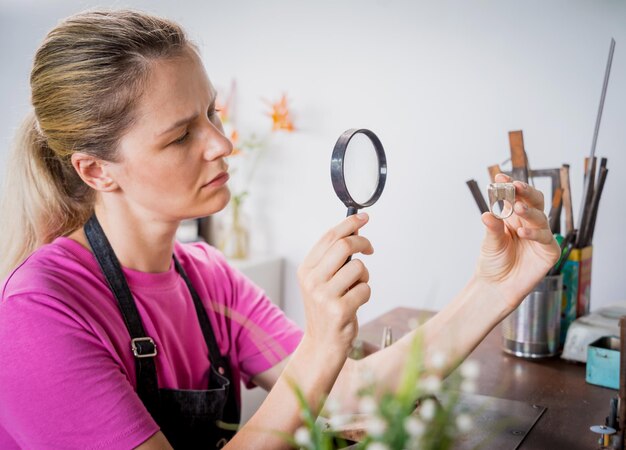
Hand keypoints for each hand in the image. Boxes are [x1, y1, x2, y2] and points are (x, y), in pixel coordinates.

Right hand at [297, 213, 373, 357]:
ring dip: (364, 276)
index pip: (329, 237)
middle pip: (344, 245)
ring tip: (356, 288)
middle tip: (370, 249)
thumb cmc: (326, 309)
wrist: (322, 344)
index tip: (363, 217)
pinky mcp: (340, 309)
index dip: (349, 223)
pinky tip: (355, 304)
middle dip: (363, 243)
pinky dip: (365, 293)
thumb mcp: (321, 282)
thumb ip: (333, 259)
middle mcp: (312, 280)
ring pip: (358, 267)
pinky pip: (365, 289)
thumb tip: (354, 230)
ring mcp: (324, 295)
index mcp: (306, 270)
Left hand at [476, 173, 560, 308]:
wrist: (497, 287)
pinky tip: (522, 232)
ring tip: (518, 208)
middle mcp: (528, 223)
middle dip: (526, 192)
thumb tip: (487, 213)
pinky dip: (534, 233)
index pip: (515, 197)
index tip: (499, 178)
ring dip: (530, 211)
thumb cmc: (493, 263)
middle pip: (534, 201)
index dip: (509, 186)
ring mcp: (541, 236)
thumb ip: (492, 228)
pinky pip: (545, 238)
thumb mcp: (490, 243)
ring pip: (541, 217)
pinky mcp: (549, 251)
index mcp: (513, 217)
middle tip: (515, 186)